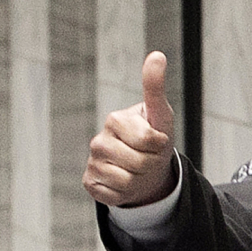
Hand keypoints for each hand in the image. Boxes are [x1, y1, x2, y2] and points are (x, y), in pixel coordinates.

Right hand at [83, 51, 176, 206]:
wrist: (146, 168)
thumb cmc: (154, 137)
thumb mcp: (160, 114)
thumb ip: (155, 87)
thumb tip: (157, 55)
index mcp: (115, 119)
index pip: (148, 139)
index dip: (161, 144)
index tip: (158, 140)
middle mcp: (99, 140)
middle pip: (140, 162)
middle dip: (152, 163)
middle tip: (149, 157)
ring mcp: (93, 162)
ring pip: (127, 181)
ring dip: (141, 179)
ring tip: (138, 169)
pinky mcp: (90, 183)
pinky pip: (115, 195)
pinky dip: (126, 193)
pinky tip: (125, 182)